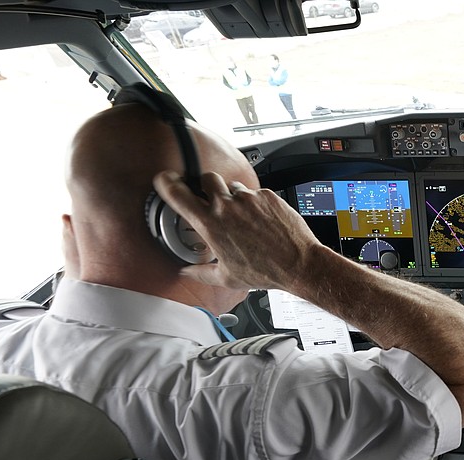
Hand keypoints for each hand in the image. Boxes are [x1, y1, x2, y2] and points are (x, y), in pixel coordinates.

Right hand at [153, 170, 324, 290]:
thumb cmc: (265, 271)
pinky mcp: (267, 196)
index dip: (166, 183)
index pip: (177, 193)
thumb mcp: (227, 277)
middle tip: (211, 200)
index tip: (164, 180)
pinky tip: (260, 221)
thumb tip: (187, 272)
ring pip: (233, 186)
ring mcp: (249, 199)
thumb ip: (201, 273)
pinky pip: (255, 193)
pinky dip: (254, 203)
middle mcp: (227, 206)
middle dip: (206, 186)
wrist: (299, 264)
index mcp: (210, 224)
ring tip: (242, 217)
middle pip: (206, 178)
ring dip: (233, 197)